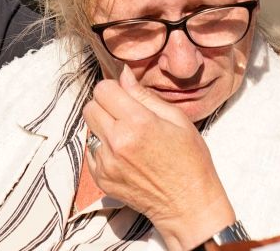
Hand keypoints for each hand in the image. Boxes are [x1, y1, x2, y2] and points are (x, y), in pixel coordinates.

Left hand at [83, 66, 234, 250]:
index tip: (124, 96)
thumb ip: (145, 95)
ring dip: (103, 127)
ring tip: (127, 137)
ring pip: (89, 128)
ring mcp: (106, 162)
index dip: (113, 89)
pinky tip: (124, 155)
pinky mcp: (101, 178)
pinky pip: (91, 150)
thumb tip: (123, 74)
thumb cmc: (190, 162)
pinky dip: (103, 148)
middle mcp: (117, 142)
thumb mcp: (177, 120)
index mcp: (138, 123)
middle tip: (125, 115)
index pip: (103, 89)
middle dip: (105, 105)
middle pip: (90, 106)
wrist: (188, 206)